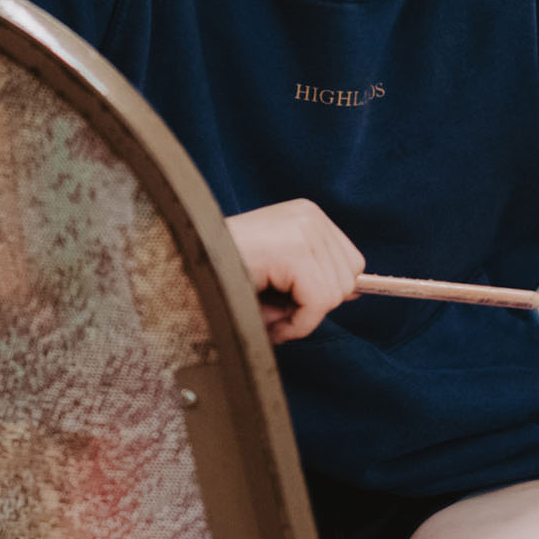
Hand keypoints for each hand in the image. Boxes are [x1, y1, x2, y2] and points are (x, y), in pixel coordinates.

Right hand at [225, 198, 364, 343]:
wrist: (180, 272)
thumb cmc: (225, 277)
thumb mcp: (280, 273)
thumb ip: (317, 278)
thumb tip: (358, 291)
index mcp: (307, 214)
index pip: (352, 264)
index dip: (324, 292)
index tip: (289, 298)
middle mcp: (309, 215)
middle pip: (349, 280)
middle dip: (313, 305)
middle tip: (273, 305)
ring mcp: (303, 229)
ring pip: (335, 296)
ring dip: (300, 316)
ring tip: (265, 307)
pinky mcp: (293, 251)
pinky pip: (318, 305)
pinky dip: (296, 324)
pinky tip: (268, 316)